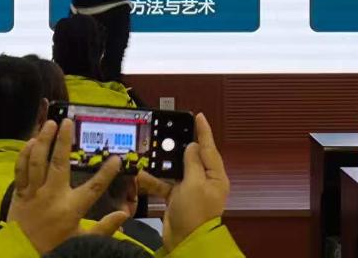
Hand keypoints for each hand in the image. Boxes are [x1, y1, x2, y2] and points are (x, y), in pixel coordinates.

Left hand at [8, 119, 126, 253]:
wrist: (21, 255)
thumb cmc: (53, 247)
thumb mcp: (82, 240)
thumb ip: (104, 228)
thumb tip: (125, 215)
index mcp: (71, 208)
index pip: (94, 188)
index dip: (107, 173)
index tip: (117, 159)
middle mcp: (52, 196)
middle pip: (59, 163)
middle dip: (64, 141)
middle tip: (68, 122)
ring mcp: (34, 192)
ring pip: (38, 161)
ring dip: (43, 140)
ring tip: (50, 124)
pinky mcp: (19, 193)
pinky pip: (21, 169)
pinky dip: (25, 154)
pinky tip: (31, 142)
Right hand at [138, 113, 228, 251]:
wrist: (185, 242)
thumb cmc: (195, 214)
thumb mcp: (195, 183)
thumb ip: (192, 162)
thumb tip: (191, 146)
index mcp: (215, 175)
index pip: (208, 147)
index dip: (203, 131)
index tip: (198, 116)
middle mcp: (204, 180)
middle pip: (192, 157)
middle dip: (179, 145)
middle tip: (170, 129)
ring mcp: (190, 189)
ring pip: (175, 169)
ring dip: (162, 163)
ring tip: (152, 151)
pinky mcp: (176, 198)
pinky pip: (164, 183)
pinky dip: (154, 180)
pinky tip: (142, 175)